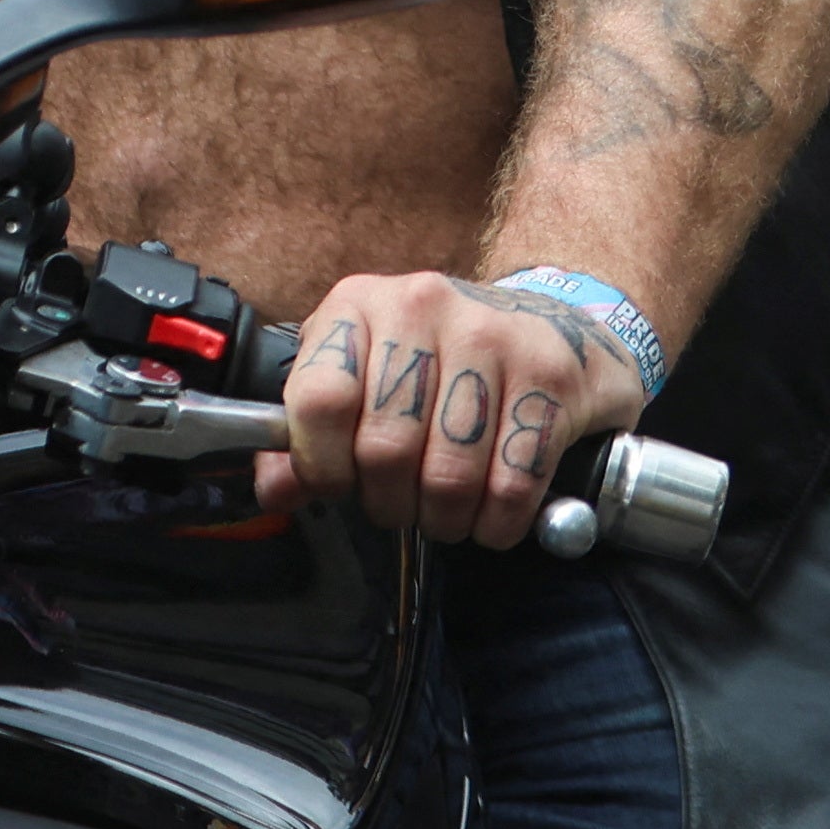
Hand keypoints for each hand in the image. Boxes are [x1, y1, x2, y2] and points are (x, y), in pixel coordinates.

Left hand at [263, 270, 640, 549]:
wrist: (553, 329)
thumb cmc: (444, 363)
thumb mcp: (366, 378)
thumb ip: (312, 433)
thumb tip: (276, 489)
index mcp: (360, 304)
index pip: (319, 399)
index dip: (321, 464)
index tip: (339, 484)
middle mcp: (423, 306)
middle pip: (384, 450)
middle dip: (389, 503)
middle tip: (401, 503)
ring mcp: (493, 336)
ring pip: (448, 477)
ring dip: (444, 520)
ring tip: (445, 510)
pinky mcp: (550, 376)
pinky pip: (511, 487)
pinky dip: (496, 524)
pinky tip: (491, 513)